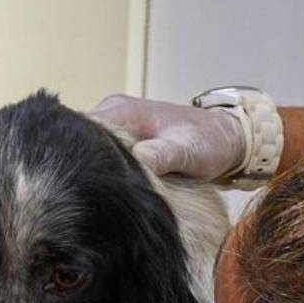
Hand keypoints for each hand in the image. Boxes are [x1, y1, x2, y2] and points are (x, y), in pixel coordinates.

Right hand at [88, 93, 245, 179]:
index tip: (83, 182)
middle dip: (84, 164)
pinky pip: (103, 150)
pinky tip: (112, 185)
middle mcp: (113, 112)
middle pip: (80, 139)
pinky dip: (105, 167)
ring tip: (102, 190)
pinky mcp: (122, 136)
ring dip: (95, 167)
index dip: (78, 156)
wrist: (225, 138)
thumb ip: (161, 154)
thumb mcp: (186, 150)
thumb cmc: (208, 143)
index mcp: (121, 110)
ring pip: (91, 146)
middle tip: (92, 192)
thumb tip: (136, 158)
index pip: (80, 130)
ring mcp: (117, 123)